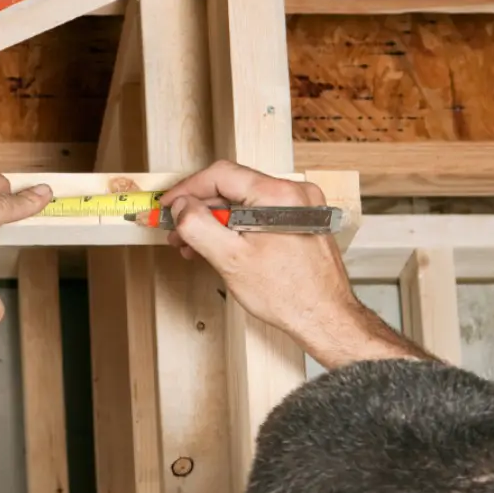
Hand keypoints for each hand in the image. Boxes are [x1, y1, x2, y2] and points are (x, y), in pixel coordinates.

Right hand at [158, 161, 362, 345]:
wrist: (325, 318)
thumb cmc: (289, 295)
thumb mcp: (230, 259)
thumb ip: (198, 225)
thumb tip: (181, 206)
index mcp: (279, 195)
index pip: (220, 174)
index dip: (187, 189)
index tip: (168, 205)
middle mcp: (294, 194)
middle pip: (232, 187)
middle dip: (199, 209)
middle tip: (176, 230)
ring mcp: (300, 207)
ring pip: (244, 201)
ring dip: (215, 220)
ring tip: (194, 244)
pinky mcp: (301, 220)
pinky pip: (259, 213)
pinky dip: (235, 226)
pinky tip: (219, 245)